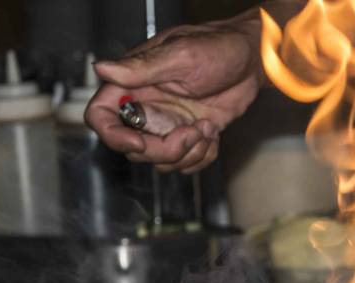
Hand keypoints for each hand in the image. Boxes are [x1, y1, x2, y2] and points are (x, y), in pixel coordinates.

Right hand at [85, 14, 263, 173]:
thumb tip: (101, 68)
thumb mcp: (181, 56)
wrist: (254, 61)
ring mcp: (168, 124)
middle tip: (191, 132)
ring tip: (206, 127)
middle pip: (132, 148)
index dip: (113, 136)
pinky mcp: (189, 135)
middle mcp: (146, 106)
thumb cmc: (220, 48)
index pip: (101, 116)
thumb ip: (141, 68)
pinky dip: (202, 155)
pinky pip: (186, 163)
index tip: (140, 143)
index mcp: (134, 84)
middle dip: (163, 150)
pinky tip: (212, 132)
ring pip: (160, 161)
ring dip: (187, 153)